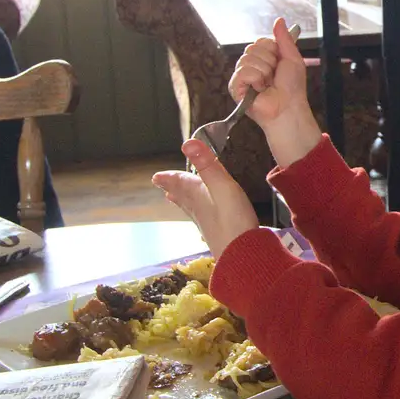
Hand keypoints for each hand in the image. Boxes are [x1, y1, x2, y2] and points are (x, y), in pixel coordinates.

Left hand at [152, 138, 260, 257]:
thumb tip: (188, 142)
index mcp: (198, 196)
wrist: (242, 256)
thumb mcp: (222, 186)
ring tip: (173, 198)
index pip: (182, 183)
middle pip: (183, 196)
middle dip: (173, 187)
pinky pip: (202, 218)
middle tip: (160, 184)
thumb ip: (207, 164)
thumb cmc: (233, 220)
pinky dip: (197, 213)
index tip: (157, 176)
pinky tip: (202, 218)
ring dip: (182, 200)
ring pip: (191, 208)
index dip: (171, 177)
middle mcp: (199, 210)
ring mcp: (207, 224)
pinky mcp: (218, 234)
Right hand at [229, 17, 308, 125]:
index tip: (279, 63)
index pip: (260, 41)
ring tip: (267, 84)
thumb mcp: (292, 58)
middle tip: (274, 76)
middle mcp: (250, 65)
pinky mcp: (235, 87)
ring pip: (247, 59)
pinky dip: (255, 79)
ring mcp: (241, 76)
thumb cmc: (292, 87)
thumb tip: (279, 20)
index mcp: (263, 58)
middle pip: (252, 48)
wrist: (289, 107)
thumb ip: (284, 38)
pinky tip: (259, 89)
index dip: (272, 50)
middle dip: (268, 62)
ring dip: (263, 72)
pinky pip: (242, 72)